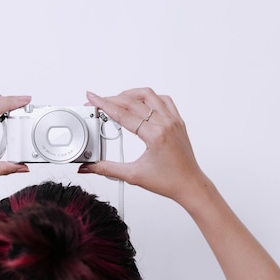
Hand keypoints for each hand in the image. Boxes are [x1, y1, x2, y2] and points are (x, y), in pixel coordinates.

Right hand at [80, 88, 207, 205]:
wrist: (189, 185)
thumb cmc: (169, 182)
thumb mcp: (133, 175)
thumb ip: (107, 169)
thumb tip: (89, 166)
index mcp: (155, 135)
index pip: (123, 114)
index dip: (104, 105)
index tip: (93, 98)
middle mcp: (166, 123)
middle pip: (133, 102)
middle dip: (112, 99)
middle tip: (98, 102)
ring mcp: (173, 120)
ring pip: (149, 95)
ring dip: (130, 94)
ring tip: (117, 99)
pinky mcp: (178, 122)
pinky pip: (164, 100)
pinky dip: (149, 98)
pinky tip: (140, 103)